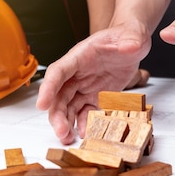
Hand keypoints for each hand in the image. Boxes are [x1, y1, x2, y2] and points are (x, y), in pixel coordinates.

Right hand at [36, 20, 151, 144]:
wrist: (133, 43)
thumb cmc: (127, 36)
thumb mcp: (133, 36)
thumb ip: (131, 41)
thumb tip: (131, 46)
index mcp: (80, 56)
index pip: (58, 72)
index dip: (48, 88)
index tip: (41, 105)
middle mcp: (77, 73)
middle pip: (59, 95)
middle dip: (57, 115)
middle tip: (62, 133)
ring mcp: (84, 86)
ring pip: (68, 107)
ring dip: (66, 123)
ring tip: (68, 139)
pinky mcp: (95, 97)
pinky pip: (85, 113)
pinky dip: (83, 124)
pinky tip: (85, 134)